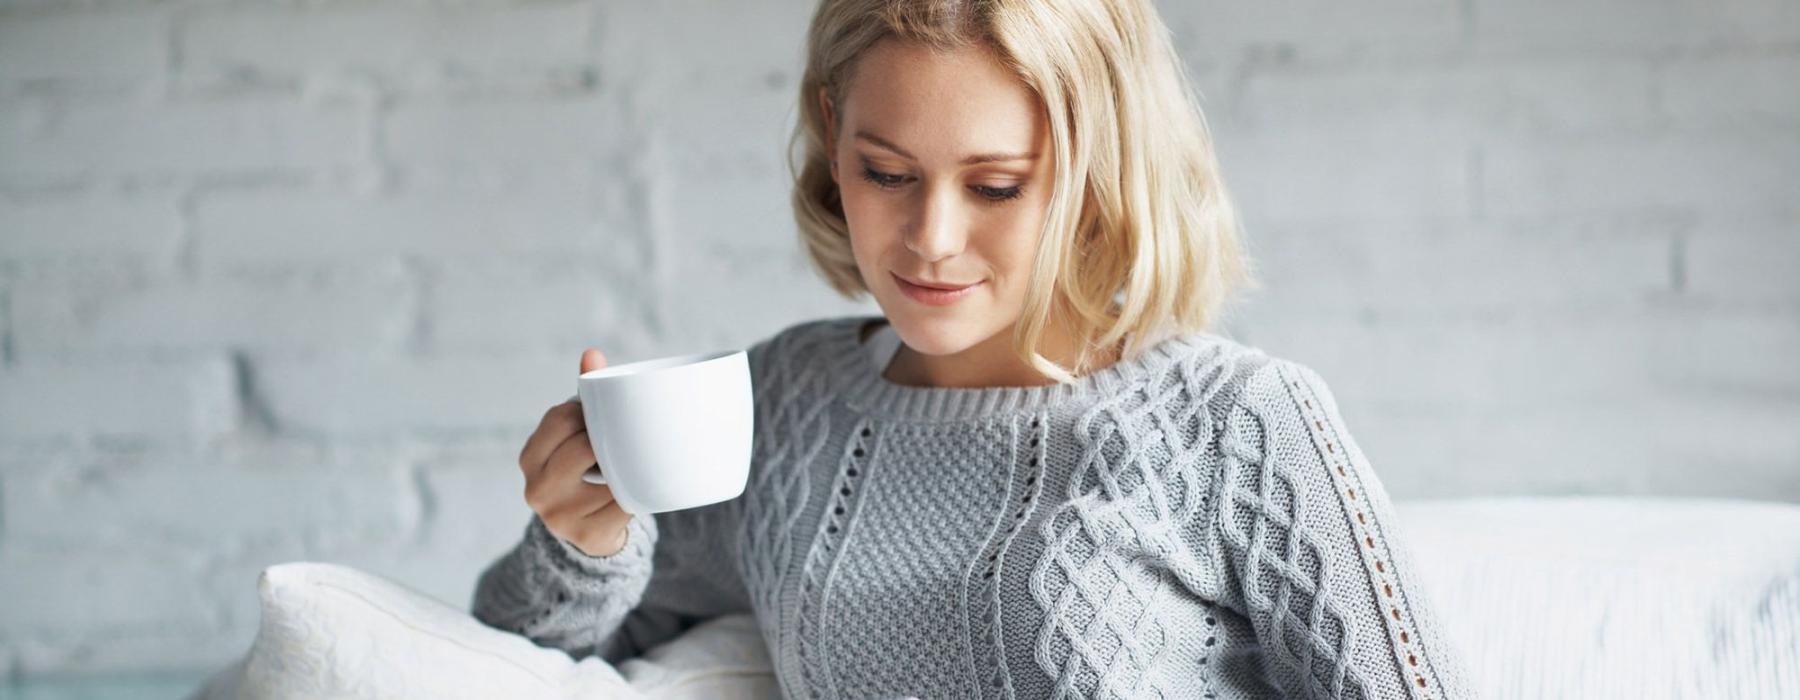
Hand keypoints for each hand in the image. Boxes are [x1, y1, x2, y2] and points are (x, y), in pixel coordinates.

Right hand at [517, 348, 631, 556]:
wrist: (589, 534)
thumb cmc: (584, 471)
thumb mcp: (575, 437)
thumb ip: (584, 399)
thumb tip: (592, 353)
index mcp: (529, 458)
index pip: (561, 418)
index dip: (588, 412)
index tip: (602, 416)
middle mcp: (536, 489)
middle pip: (584, 446)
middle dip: (608, 440)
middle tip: (624, 439)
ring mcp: (560, 517)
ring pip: (609, 475)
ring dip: (626, 468)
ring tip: (630, 466)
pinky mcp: (588, 536)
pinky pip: (624, 504)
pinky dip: (636, 494)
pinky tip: (635, 491)